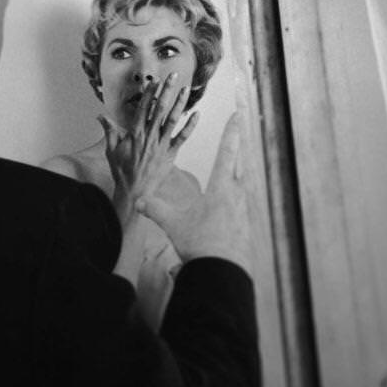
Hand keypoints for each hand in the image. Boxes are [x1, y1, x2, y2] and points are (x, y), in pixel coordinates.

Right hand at [99, 73, 198, 227]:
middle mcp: (150, 136)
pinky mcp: (170, 155)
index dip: (150, 93)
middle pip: (160, 109)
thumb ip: (109, 131)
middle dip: (167, 91)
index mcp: (135, 133)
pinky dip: (190, 126)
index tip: (155, 80)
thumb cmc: (122, 171)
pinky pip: (182, 138)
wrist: (134, 192)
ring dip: (180, 103)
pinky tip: (197, 114)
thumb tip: (100, 116)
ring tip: (186, 88)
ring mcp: (161, 145)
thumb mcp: (111, 150)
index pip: (144, 108)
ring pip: (173, 120)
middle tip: (174, 76)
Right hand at [137, 112, 250, 271]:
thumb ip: (155, 209)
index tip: (238, 115)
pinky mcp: (248, 225)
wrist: (224, 271)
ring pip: (245, 184)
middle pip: (241, 164)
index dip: (231, 132)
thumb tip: (137, 201)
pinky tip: (237, 203)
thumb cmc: (200, 244)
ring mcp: (245, 210)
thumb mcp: (173, 224)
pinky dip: (240, 198)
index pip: (226, 152)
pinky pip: (245, 205)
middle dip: (239, 147)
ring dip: (240, 173)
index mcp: (221, 188)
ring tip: (238, 166)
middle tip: (241, 131)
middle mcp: (237, 195)